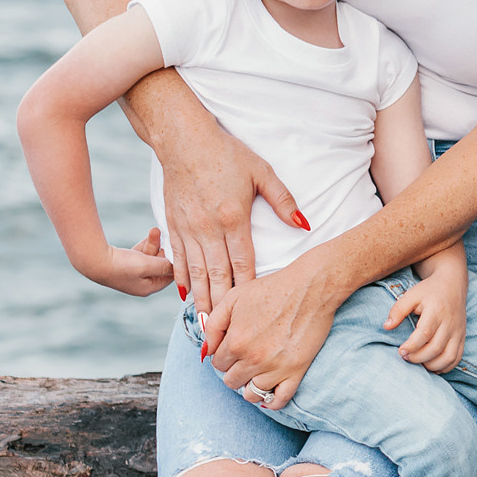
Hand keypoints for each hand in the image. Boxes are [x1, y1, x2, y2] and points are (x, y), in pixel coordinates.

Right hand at [87, 229, 175, 297]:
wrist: (94, 260)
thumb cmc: (121, 265)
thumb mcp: (148, 265)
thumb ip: (166, 266)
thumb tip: (180, 267)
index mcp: (148, 288)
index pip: (170, 276)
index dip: (177, 262)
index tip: (182, 249)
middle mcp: (142, 283)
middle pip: (161, 264)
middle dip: (164, 249)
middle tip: (167, 235)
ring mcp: (133, 273)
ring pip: (151, 256)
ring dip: (154, 243)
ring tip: (155, 230)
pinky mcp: (126, 263)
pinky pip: (142, 252)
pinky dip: (146, 243)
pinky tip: (150, 234)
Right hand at [152, 113, 305, 317]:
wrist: (184, 140)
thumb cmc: (227, 154)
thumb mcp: (262, 172)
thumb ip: (283, 200)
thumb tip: (304, 224)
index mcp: (233, 218)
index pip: (243, 263)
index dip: (246, 291)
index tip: (250, 315)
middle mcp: (208, 228)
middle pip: (217, 276)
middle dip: (221, 308)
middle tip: (223, 336)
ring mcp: (188, 228)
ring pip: (194, 273)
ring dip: (200, 301)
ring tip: (204, 326)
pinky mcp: (172, 225)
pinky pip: (177, 259)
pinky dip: (180, 280)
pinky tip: (185, 297)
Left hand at [201, 258, 339, 410]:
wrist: (310, 288)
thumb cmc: (273, 289)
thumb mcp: (233, 298)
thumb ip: (213, 325)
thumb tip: (205, 351)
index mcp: (235, 342)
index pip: (217, 364)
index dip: (223, 355)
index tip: (233, 348)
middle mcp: (253, 359)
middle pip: (231, 381)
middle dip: (235, 370)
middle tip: (245, 358)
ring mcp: (275, 368)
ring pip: (251, 394)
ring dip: (250, 385)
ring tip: (257, 372)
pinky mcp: (296, 371)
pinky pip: (279, 400)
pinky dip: (271, 400)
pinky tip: (269, 391)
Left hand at [387, 268, 466, 373]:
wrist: (453, 284)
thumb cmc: (429, 291)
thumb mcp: (411, 294)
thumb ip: (398, 310)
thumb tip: (387, 327)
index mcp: (436, 311)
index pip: (424, 334)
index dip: (411, 346)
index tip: (400, 351)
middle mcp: (450, 323)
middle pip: (435, 348)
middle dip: (418, 358)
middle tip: (406, 357)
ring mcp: (458, 331)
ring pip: (448, 357)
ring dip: (432, 365)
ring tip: (419, 362)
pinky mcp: (462, 337)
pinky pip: (456, 358)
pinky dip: (445, 366)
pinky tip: (432, 364)